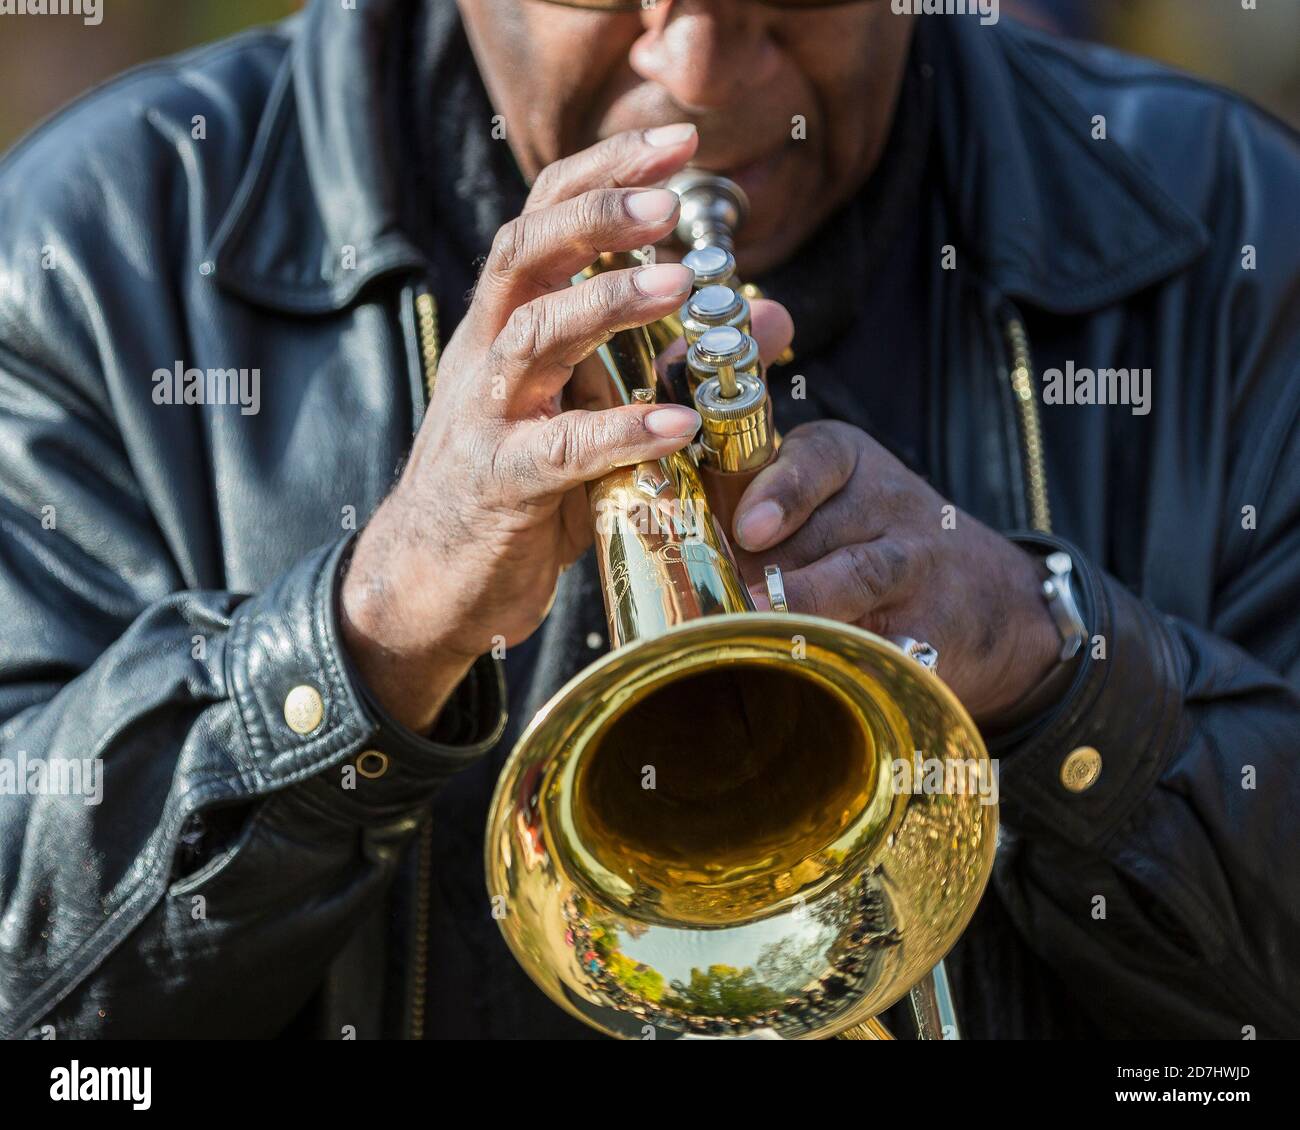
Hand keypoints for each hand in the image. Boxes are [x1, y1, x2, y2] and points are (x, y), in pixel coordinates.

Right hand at [341, 124, 712, 732]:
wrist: (431, 579)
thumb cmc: (522, 489)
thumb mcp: (599, 415)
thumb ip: (678, 363)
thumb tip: (773, 319)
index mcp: (508, 325)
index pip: (545, 221)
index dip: (604, 174)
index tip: (678, 144)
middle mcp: (488, 355)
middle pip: (523, 254)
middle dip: (594, 214)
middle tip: (665, 197)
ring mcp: (487, 417)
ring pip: (532, 336)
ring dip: (605, 303)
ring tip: (679, 285)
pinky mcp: (500, 485)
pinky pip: (559, 450)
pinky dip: (619, 431)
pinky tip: (676, 420)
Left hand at [729, 420, 1061, 723]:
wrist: (988, 597)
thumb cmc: (866, 540)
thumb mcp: (824, 498)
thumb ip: (752, 503)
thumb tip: (673, 542)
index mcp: (848, 462)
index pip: (818, 457)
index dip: (782, 490)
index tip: (749, 528)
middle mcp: (890, 504)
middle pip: (828, 530)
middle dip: (772, 565)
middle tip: (721, 594)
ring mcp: (919, 566)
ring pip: (863, 575)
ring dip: (807, 601)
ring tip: (759, 622)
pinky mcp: (937, 628)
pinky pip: (895, 641)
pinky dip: (857, 654)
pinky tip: (817, 668)